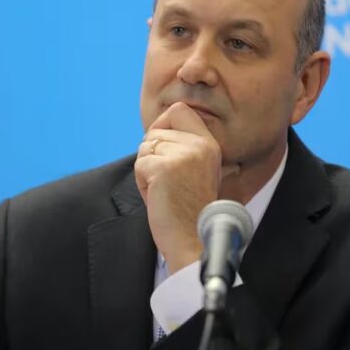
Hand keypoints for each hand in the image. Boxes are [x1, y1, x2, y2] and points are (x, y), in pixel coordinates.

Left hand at [135, 102, 238, 273]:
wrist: (193, 239)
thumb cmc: (190, 210)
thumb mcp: (197, 170)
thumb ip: (183, 148)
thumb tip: (154, 133)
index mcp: (209, 144)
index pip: (180, 110)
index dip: (163, 124)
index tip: (162, 148)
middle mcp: (199, 145)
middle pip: (155, 130)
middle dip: (152, 155)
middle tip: (166, 182)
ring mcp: (182, 155)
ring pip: (145, 148)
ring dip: (146, 170)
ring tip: (164, 191)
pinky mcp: (163, 168)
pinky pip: (139, 164)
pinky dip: (142, 183)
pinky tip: (158, 197)